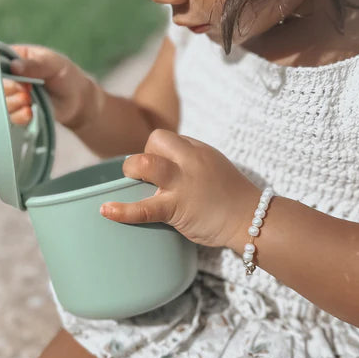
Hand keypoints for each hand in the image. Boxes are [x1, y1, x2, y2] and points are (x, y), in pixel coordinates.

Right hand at [3, 44, 97, 129]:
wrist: (77, 99)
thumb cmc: (65, 75)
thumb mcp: (53, 64)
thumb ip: (35, 64)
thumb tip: (14, 66)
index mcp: (16, 58)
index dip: (1, 68)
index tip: (14, 73)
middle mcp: (11, 77)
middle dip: (9, 88)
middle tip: (25, 91)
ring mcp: (14, 96)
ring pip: (2, 101)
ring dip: (13, 103)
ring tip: (28, 101)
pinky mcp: (20, 112)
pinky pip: (12, 117)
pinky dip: (19, 116)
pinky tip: (29, 113)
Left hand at [100, 129, 259, 248]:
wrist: (252, 219)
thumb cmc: (232, 195)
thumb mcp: (212, 165)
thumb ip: (190, 159)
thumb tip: (163, 161)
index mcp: (197, 149)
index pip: (164, 138)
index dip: (154, 151)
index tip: (157, 168)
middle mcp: (190, 160)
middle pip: (155, 140)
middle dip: (142, 155)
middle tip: (146, 177)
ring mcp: (183, 183)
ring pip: (147, 163)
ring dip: (132, 170)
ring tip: (131, 181)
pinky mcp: (177, 208)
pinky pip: (145, 208)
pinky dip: (123, 211)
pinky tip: (106, 211)